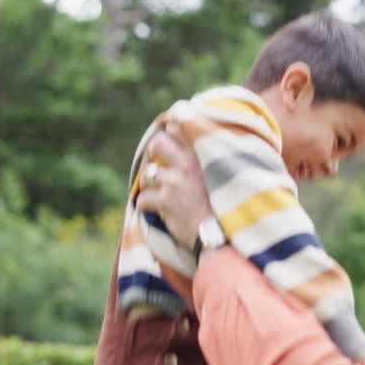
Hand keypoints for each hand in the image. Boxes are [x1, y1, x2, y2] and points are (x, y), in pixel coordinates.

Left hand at [134, 122, 212, 249]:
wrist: (220, 235)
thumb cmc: (222, 207)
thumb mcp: (219, 176)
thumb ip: (205, 160)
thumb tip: (190, 148)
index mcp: (201, 155)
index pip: (177, 128)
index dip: (169, 134)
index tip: (169, 142)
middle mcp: (187, 164)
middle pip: (157, 143)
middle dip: (153, 152)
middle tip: (158, 163)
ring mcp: (174, 182)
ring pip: (148, 174)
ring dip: (149, 185)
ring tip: (158, 194)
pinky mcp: (165, 201)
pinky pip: (142, 199)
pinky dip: (145, 207)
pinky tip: (156, 212)